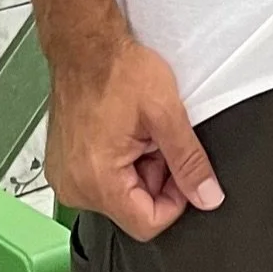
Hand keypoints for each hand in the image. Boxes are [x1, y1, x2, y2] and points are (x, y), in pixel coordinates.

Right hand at [46, 32, 223, 240]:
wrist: (87, 47)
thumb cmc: (118, 71)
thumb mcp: (166, 114)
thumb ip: (190, 161)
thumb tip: (207, 195)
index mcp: (97, 182)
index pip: (148, 224)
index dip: (176, 199)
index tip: (183, 169)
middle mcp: (74, 188)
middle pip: (134, 208)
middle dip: (157, 176)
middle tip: (158, 138)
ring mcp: (66, 178)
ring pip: (121, 194)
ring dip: (140, 166)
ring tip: (140, 130)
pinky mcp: (64, 166)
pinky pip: (102, 179)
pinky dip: (121, 161)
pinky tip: (124, 132)